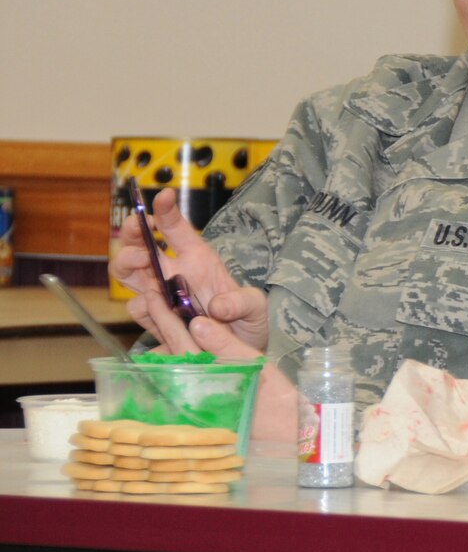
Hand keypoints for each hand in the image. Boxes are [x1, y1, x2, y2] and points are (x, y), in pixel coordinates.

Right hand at [114, 187, 268, 352]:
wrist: (238, 354)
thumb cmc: (247, 322)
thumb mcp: (255, 308)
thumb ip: (242, 303)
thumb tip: (217, 308)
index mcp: (198, 259)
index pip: (175, 228)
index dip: (166, 210)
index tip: (163, 196)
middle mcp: (173, 274)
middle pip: (138, 247)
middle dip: (131, 238)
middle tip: (141, 246)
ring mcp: (161, 296)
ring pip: (129, 274)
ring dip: (129, 267)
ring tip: (143, 266)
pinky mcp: (156, 321)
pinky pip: (139, 309)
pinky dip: (142, 306)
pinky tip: (154, 309)